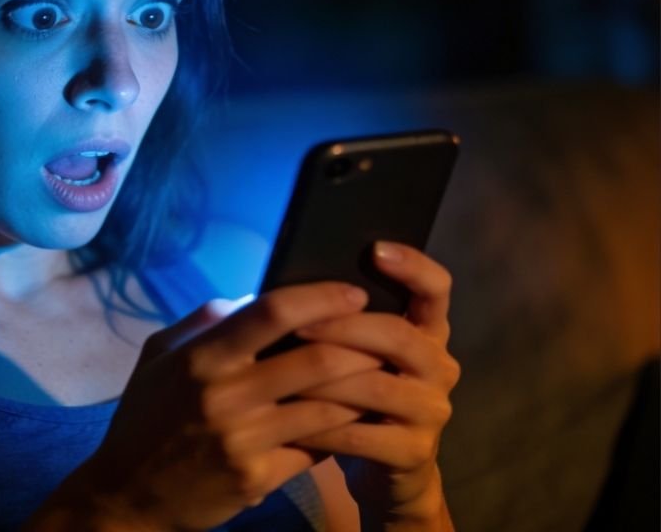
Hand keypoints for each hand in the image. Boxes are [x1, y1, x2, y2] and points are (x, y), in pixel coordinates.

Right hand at [29, 282, 383, 531]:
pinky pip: (316, 449)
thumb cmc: (144, 419)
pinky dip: (340, 432)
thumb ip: (201, 324)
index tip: (353, 294)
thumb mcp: (157, 358)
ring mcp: (244, 441)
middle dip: (362, 345)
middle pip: (316, 359)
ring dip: (361, 390)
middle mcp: (224, 396)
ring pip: (327, 407)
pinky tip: (353, 421)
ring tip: (380, 377)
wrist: (127, 495)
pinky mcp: (258, 478)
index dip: (321, 298)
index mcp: (201, 358)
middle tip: (384, 339)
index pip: (272, 311)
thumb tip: (247, 298)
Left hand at [291, 242, 459, 529]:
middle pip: (398, 335)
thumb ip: (342, 321)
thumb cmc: (358, 397)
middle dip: (343, 327)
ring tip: (281, 375)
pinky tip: (287, 422)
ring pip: (374, 386)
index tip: (375, 249)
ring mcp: (431, 411)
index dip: (413, 266)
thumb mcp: (358, 354)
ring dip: (323, 380)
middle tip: (296, 326)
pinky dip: (319, 428)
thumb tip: (281, 285)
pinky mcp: (413, 452)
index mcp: (427, 333)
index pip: (436, 289)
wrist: (387, 471)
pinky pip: (359, 436)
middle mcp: (439, 366)